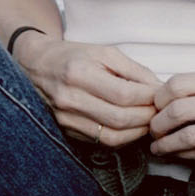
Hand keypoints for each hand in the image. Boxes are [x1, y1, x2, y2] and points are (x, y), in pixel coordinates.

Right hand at [15, 35, 157, 146]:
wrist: (34, 66)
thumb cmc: (72, 56)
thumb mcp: (104, 52)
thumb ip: (134, 71)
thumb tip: (160, 90)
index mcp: (78, 73)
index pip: (124, 94)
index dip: (149, 97)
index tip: (160, 95)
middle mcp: (69, 99)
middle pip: (120, 118)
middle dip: (147, 116)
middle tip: (158, 110)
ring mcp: (65, 119)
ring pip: (112, 137)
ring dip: (137, 132)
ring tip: (147, 120)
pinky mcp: (66, 131)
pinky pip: (101, 142)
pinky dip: (122, 138)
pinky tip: (130, 127)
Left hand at [150, 68, 194, 165]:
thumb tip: (165, 95)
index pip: (177, 84)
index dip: (159, 98)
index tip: (154, 107)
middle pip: (177, 110)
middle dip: (157, 123)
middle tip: (152, 130)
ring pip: (187, 136)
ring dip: (165, 144)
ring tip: (157, 147)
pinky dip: (183, 155)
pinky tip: (176, 155)